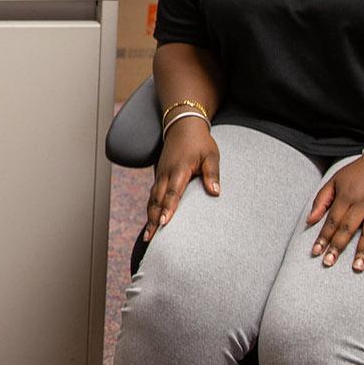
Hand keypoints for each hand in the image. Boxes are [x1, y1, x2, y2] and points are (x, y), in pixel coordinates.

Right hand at [143, 118, 219, 240]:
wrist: (182, 126)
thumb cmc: (199, 142)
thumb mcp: (211, 155)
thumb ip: (212, 174)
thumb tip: (216, 193)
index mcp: (179, 170)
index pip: (173, 192)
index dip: (168, 208)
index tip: (164, 223)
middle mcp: (165, 174)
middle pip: (157, 200)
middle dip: (153, 219)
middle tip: (149, 238)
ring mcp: (160, 175)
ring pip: (152, 199)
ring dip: (149, 217)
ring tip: (147, 236)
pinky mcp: (159, 176)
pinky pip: (153, 195)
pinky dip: (151, 209)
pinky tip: (151, 221)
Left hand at [305, 156, 363, 270]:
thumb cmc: (360, 172)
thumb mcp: (336, 179)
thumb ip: (322, 199)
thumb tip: (310, 220)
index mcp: (346, 196)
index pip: (332, 220)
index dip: (323, 237)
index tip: (315, 253)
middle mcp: (363, 204)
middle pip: (348, 228)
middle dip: (337, 246)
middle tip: (329, 263)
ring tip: (357, 267)